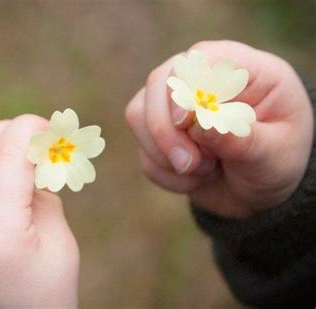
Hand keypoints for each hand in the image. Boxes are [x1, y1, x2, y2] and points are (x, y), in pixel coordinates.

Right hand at [126, 40, 312, 218]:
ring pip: (138, 115)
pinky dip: (165, 174)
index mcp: (239, 70)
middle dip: (166, 132)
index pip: (197, 60)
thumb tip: (201, 126)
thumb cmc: (275, 161)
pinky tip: (195, 178)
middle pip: (156, 85)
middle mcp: (200, 80)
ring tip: (205, 170)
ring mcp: (173, 105)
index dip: (183, 90)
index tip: (185, 124)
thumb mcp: (274, 155)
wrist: (258, 189)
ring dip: (165, 155)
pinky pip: (142, 151)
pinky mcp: (157, 132)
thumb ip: (242, 141)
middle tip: (191, 165)